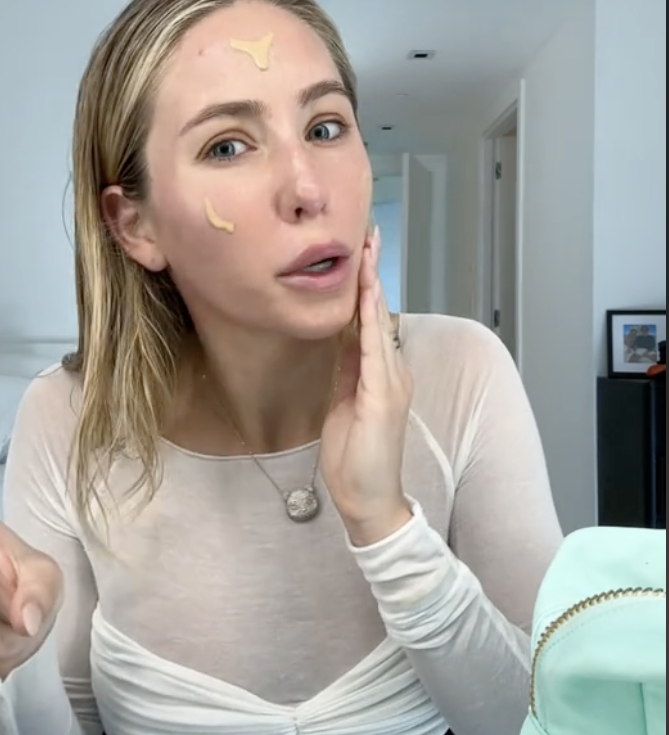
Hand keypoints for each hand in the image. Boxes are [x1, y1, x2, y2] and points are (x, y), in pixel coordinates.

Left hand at [320, 226, 414, 543]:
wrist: (368, 499)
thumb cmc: (356, 459)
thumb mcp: (344, 405)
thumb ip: (347, 372)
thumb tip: (342, 340)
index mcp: (381, 375)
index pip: (371, 321)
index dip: (366, 286)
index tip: (361, 252)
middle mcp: (392, 373)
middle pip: (379, 313)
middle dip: (373, 273)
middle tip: (368, 234)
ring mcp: (391, 383)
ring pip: (379, 324)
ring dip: (372, 287)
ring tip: (367, 253)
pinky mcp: (383, 397)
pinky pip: (375, 350)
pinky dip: (371, 320)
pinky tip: (367, 296)